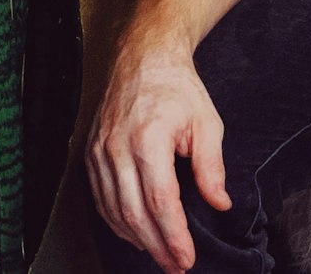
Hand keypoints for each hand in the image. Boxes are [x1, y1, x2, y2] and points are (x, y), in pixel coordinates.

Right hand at [86, 31, 231, 272]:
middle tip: (176, 265)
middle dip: (157, 246)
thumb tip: (219, 202)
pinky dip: (117, 222)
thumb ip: (211, 166)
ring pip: (114, 211)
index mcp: (148, 138)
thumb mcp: (206, 121)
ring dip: (137, 239)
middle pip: (134, 214)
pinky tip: (135, 233)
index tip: (187, 257)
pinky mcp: (91, 155)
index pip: (160, 201)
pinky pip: (101, 200)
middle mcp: (117, 149)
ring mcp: (99, 153)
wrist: (144, 58)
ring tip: (160, 254)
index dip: (174, 235)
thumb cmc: (176, 87)